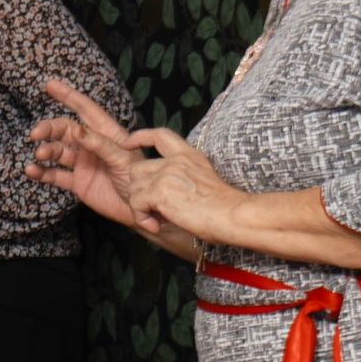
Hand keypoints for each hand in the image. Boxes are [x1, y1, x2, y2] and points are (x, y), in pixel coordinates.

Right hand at [27, 79, 147, 226]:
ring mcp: (83, 163)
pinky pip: (55, 175)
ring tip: (39, 154)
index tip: (50, 85)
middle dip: (49, 128)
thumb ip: (100, 144)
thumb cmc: (140, 180)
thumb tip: (75, 129)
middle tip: (36, 134)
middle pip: (65, 130)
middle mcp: (92, 145)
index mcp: (106, 133)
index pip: (85, 109)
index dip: (68, 96)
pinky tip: (32, 171)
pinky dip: (42, 172)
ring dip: (46, 150)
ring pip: (58, 151)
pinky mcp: (77, 182)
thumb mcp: (123, 158)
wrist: (141, 211)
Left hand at [116, 124, 239, 243]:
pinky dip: (142, 218)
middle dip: (139, 190)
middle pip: (137, 169)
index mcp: (189, 156)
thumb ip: (184, 177)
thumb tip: (165, 191)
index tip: (127, 143)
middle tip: (155, 209)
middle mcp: (176, 161)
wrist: (233, 216)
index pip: (160, 135)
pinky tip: (157, 226)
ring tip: (159, 219)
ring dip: (141, 207)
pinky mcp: (160, 191)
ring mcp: (167, 174)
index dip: (140, 137)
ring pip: (133, 188)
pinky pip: (136, 204)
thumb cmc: (225, 208)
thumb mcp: (204, 180)